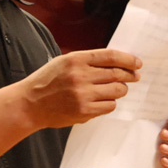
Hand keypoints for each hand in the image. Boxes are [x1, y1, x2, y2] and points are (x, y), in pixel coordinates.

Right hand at [18, 49, 141, 128]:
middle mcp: (81, 75)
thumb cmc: (48, 81)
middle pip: (117, 74)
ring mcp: (83, 94)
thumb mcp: (64, 62)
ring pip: (117, 91)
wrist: (30, 103)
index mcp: (76, 59)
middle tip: (135, 76)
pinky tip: (103, 101)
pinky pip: (109, 106)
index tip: (137, 62)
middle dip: (130, 75)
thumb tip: (115, 63)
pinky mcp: (84, 111)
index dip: (128, 59)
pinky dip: (110, 103)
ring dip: (120, 90)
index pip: (111, 56)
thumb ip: (87, 61)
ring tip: (116, 89)